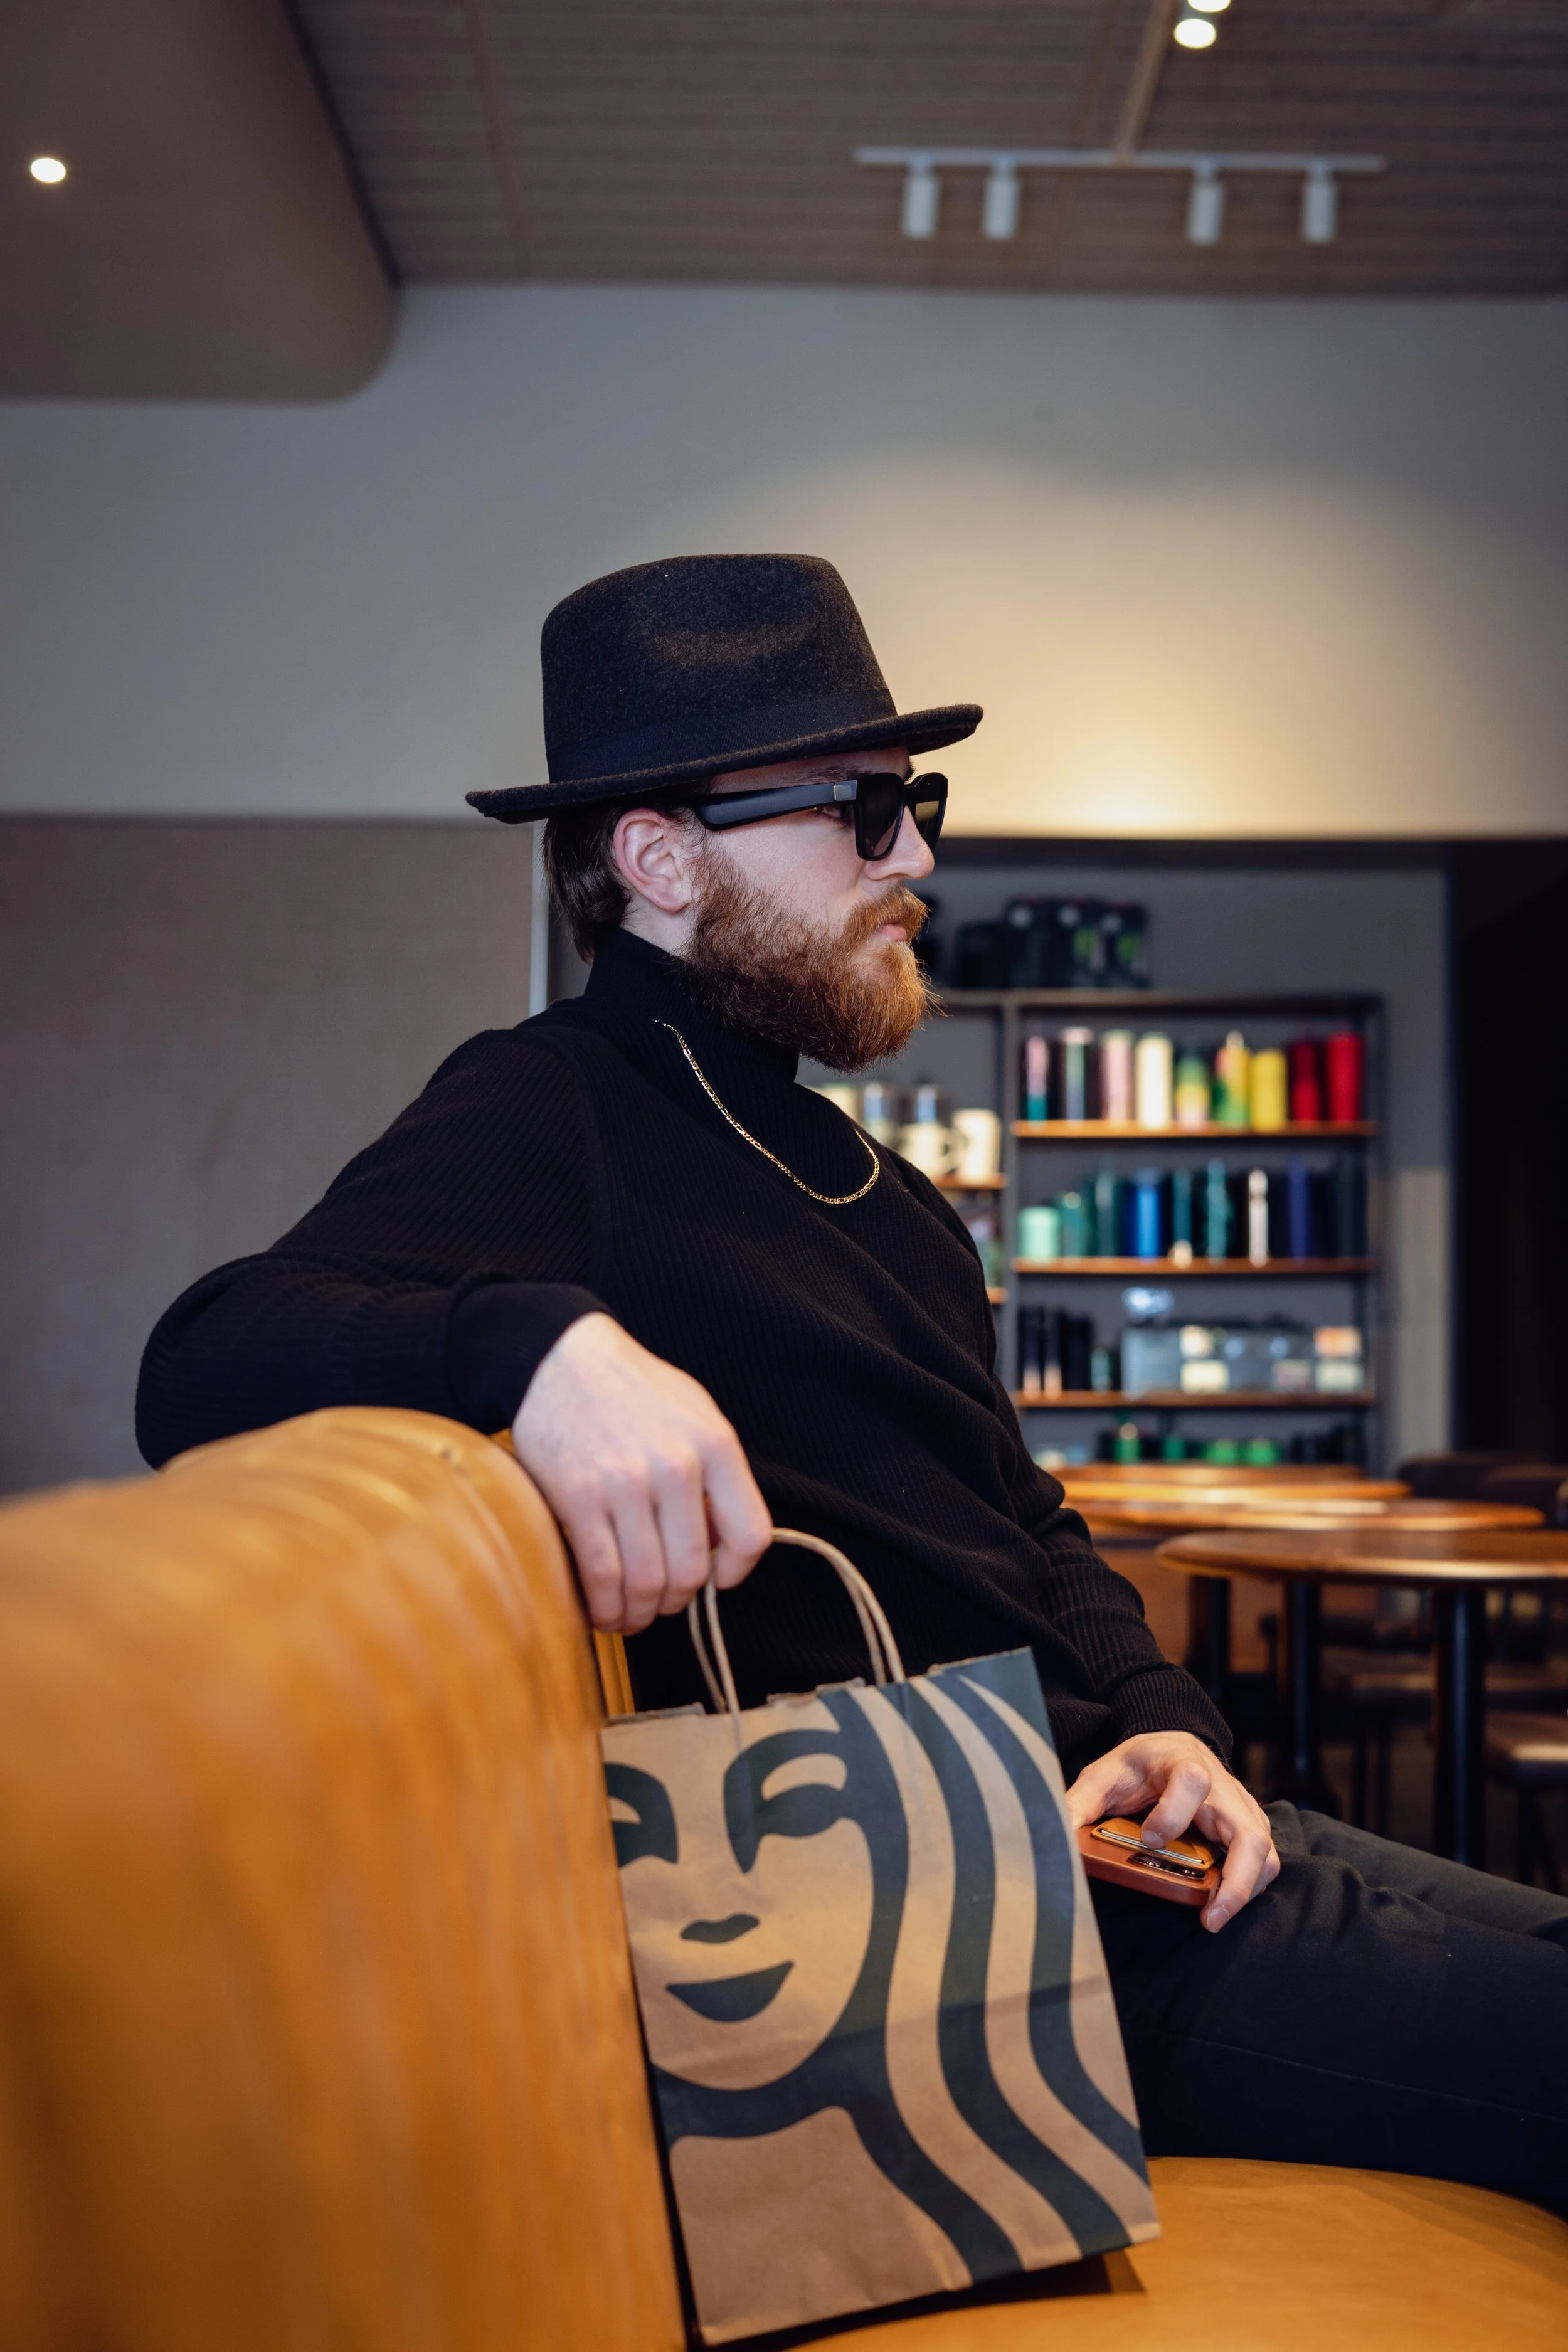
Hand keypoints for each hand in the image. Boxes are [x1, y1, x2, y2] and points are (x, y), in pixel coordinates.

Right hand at [512, 1313, 772, 1635]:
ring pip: (645, 1582)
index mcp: (715, 1445)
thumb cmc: (633, 1390)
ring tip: (631, 1615)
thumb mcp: (697, 1413)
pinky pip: (600, 1574)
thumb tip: (719, 1541)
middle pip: (691, 1570)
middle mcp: (675, 1466)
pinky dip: (604, 1607)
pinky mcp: (578, 1497)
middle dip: (676, 1600)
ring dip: (639, 1614)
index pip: (751, 1534)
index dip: (736, 1571)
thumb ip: (717, 1473)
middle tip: (661, 1602)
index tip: (718, 1578)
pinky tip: (602, 1610)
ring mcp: (624, 1484)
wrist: (561, 1359)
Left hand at [1066, 1730, 1279, 1933]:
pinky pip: (1263, 1861)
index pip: (1191, 1780)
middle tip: (1210, 1916)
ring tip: (1215, 1918)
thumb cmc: (1138, 1765)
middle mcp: (1220, 1786)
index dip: (1173, 1813)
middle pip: (1248, 1830)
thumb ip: (1079, 1804)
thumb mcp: (1103, 1776)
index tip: (1149, 1840)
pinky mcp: (1249, 1827)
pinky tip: (1221, 1905)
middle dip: (1235, 1878)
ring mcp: (1240, 1808)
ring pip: (1264, 1852)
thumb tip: (1056, 1840)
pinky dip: (1249, 1887)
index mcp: (1181, 1763)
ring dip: (1247, 1890)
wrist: (1171, 1747)